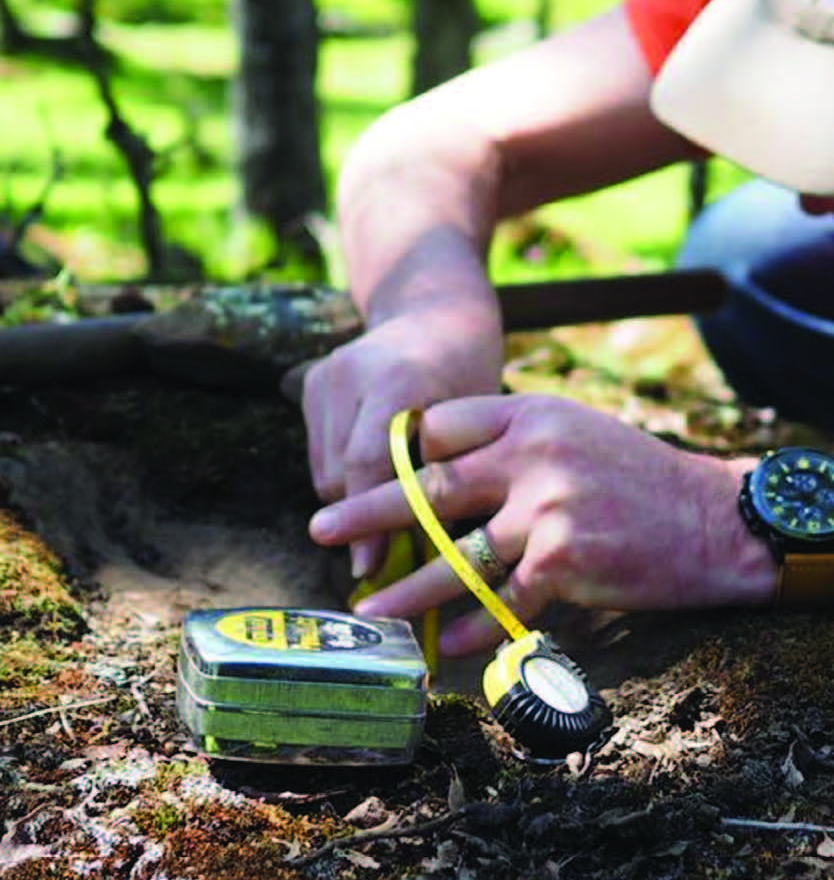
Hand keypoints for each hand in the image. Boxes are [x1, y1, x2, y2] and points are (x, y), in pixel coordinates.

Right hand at [300, 312, 502, 577]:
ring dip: (352, 502)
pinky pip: (320, 455)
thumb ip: (453, 472)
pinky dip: (344, 478)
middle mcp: (350, 374)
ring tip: (386, 525)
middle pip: (340, 473)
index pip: (368, 462)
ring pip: (325, 471)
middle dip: (361, 521)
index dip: (368, 520)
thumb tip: (438, 556)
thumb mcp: (477, 419)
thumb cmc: (471, 373)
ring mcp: (325, 377)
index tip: (370, 568)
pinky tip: (375, 481)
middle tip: (384, 565)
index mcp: (397, 379)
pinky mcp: (311, 385)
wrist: (435, 311)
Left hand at [308, 392, 769, 654]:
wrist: (718, 522)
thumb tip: (451, 474)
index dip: (401, 452)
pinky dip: (471, 626)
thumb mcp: (580, 435)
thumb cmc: (647, 482)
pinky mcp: (565, 560)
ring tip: (365, 608)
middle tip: (320, 530)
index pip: (443, 425)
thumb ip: (520, 444)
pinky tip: (446, 645)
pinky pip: (500, 600)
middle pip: (430, 487)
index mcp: (533, 413)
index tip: (367, 474)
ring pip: (455, 555)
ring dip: (404, 589)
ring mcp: (548, 507)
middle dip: (368, 513)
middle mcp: (534, 453)